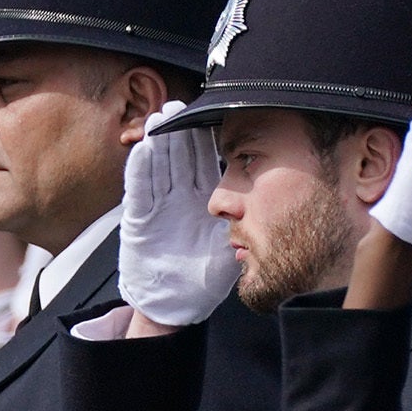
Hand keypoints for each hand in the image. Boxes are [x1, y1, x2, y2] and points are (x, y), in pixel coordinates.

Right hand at [118, 108, 235, 330]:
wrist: (175, 305)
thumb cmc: (202, 279)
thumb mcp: (231, 247)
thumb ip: (244, 225)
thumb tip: (271, 205)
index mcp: (199, 201)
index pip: (202, 163)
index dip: (204, 139)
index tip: (209, 116)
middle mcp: (177, 199)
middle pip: (177, 158)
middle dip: (179, 132)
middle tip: (180, 105)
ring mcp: (157, 208)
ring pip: (158, 168)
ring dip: (158, 143)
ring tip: (161, 118)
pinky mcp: (140, 221)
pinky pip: (140, 191)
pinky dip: (140, 170)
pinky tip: (143, 149)